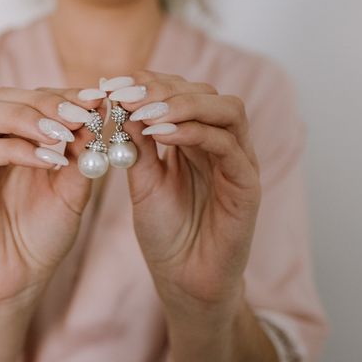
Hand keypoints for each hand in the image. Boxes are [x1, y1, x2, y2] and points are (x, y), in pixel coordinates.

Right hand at [0, 87, 100, 308]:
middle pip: (4, 96)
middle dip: (45, 102)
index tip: (95, 100)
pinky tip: (46, 161)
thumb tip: (96, 114)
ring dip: (24, 117)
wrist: (23, 277)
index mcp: (15, 136)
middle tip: (77, 116)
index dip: (63, 95)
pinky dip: (14, 150)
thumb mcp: (74, 187)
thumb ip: (81, 152)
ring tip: (59, 135)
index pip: (32, 97)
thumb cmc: (46, 231)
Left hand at [117, 71, 261, 309]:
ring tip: (145, 112)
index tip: (113, 84)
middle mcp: (221, 143)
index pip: (181, 92)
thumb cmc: (166, 231)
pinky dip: (195, 133)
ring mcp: (239, 162)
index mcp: (196, 139)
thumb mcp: (143, 181)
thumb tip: (120, 104)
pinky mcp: (248, 185)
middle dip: (164, 89)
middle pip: (205, 92)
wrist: (184, 279)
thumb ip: (137, 145)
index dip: (149, 83)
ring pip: (227, 109)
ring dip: (183, 104)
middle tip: (127, 95)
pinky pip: (229, 146)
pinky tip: (162, 135)